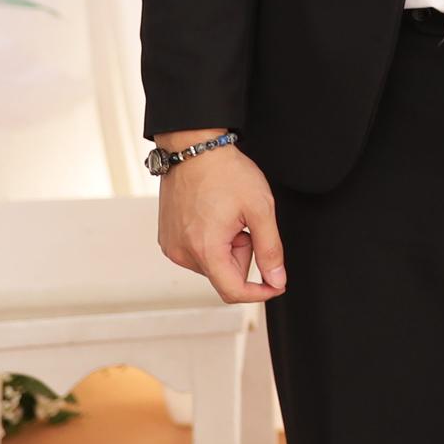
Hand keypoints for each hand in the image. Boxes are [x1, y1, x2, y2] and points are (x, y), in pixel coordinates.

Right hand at [155, 140, 283, 304]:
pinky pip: (197, 252)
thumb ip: (270, 249)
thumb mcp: (260, 210)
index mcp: (205, 250)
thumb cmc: (227, 174)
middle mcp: (182, 254)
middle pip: (224, 274)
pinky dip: (211, 241)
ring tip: (227, 215)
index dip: (259, 292)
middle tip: (245, 223)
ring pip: (212, 264)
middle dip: (243, 254)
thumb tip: (277, 280)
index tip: (276, 284)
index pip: (233, 291)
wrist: (195, 150)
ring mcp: (172, 247)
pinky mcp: (167, 239)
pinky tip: (213, 216)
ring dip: (227, 247)